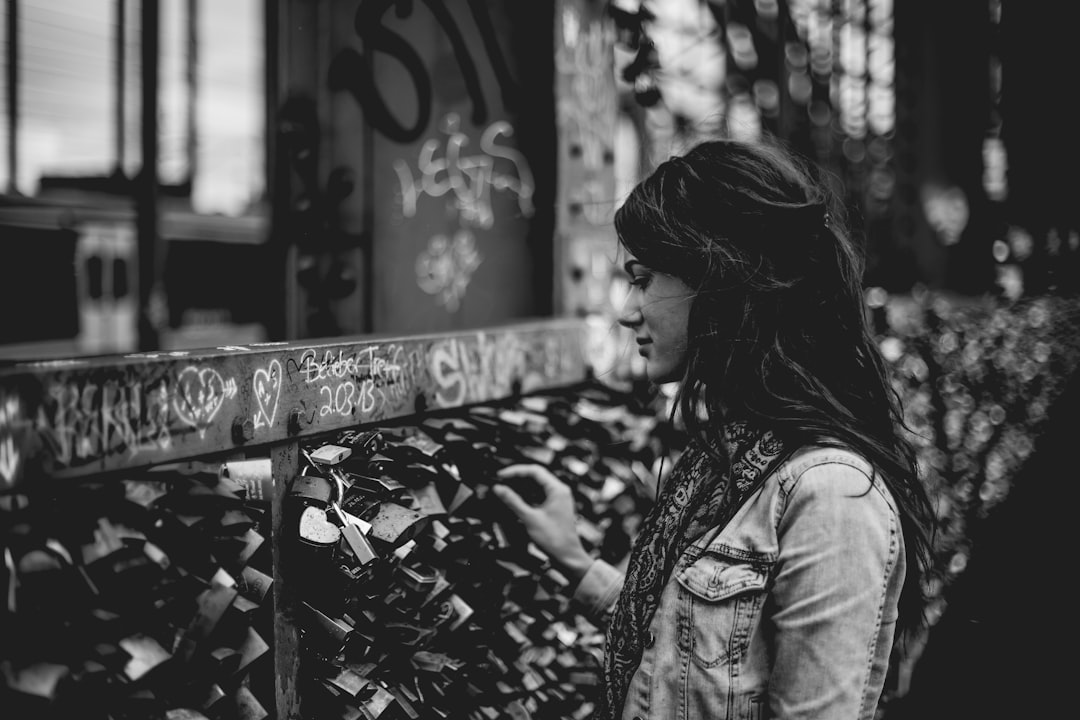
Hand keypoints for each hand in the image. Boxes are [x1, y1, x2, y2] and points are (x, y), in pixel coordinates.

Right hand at [492, 464, 593, 582]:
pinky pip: (537, 496)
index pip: (534, 471)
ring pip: (535, 487)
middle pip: (534, 477)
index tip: (501, 475)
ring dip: (519, 488)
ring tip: (504, 491)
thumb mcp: (530, 518)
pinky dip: (525, 497)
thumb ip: (513, 501)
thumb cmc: (556, 540)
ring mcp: (556, 500)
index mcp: (557, 489)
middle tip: (500, 482)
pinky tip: (514, 501)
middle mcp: (558, 492)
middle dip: (516, 479)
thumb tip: (499, 489)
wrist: (567, 557)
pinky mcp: (553, 508)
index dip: (515, 471)